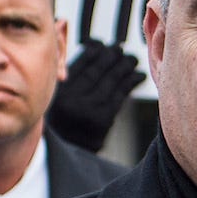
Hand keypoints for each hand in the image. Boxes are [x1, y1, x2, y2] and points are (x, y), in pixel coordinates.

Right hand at [45, 39, 143, 153]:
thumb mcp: (58, 97)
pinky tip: (138, 75)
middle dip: (112, 56)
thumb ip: (72, 75)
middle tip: (120, 49)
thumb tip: (95, 47)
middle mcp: (73, 99)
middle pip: (97, 69)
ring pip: (111, 81)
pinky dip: (131, 82)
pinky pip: (120, 95)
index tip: (102, 45)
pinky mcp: (104, 119)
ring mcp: (89, 109)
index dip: (94, 50)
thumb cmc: (65, 120)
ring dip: (125, 67)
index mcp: (59, 90)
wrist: (69, 152)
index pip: (80, 63)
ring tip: (133, 59)